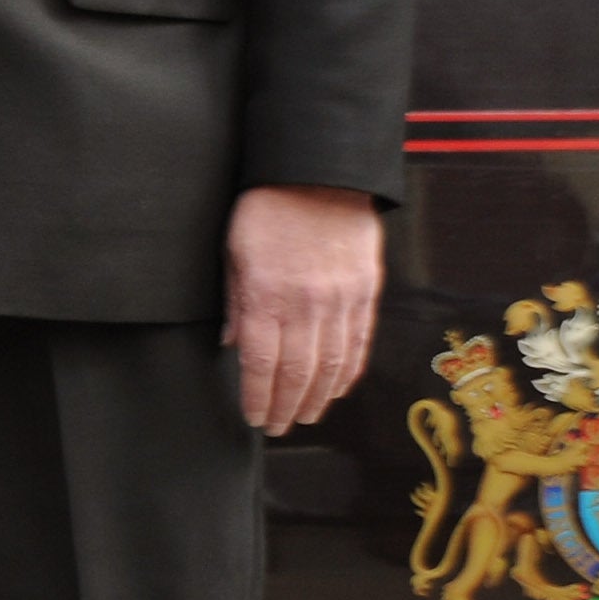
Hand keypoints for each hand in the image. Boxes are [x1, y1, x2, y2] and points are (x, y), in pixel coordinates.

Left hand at [224, 183, 381, 434]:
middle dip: (286, 406)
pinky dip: (348, 372)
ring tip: (305, 415)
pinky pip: (359, 343)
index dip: (257, 397)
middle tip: (278, 426)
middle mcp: (306, 305)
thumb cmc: (268, 207)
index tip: (254, 417)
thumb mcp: (234, 251)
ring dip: (318, 397)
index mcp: (267, 296)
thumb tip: (232, 344)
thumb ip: (236, 302)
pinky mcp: (366, 291)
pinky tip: (337, 388)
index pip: (261, 364)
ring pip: (331, 365)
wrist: (321, 173)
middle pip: (297, 373)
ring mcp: (341, 300)